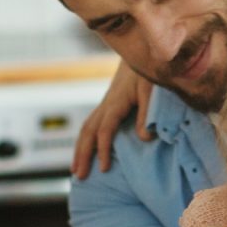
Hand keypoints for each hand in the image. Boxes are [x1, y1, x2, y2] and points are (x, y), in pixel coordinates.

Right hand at [72, 62, 155, 178]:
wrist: (142, 50)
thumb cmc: (149, 71)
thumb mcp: (152, 91)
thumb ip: (147, 114)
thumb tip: (144, 138)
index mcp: (116, 102)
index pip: (104, 130)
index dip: (103, 150)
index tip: (104, 168)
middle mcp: (106, 104)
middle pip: (87, 132)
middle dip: (82, 155)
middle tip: (80, 176)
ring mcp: (105, 104)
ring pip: (85, 129)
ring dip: (79, 150)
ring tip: (75, 171)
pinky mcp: (108, 105)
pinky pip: (91, 125)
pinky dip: (85, 141)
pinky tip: (85, 153)